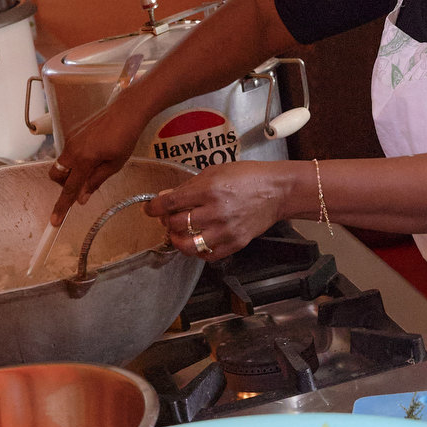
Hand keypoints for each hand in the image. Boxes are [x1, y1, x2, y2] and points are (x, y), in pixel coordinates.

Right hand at [47, 102, 148, 223]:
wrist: (126, 110)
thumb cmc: (125, 138)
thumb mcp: (114, 165)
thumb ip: (95, 182)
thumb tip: (81, 199)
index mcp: (83, 160)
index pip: (69, 189)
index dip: (62, 207)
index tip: (54, 221)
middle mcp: (72, 149)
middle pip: (56, 175)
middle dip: (64, 184)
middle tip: (84, 183)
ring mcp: (70, 139)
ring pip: (62, 163)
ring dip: (71, 171)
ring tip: (95, 165)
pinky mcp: (73, 132)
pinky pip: (68, 152)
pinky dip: (75, 159)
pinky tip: (95, 152)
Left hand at [147, 160, 293, 260]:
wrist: (277, 190)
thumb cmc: (247, 176)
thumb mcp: (215, 172)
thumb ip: (189, 186)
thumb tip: (165, 197)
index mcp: (209, 190)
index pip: (170, 203)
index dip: (153, 207)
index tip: (149, 208)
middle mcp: (215, 212)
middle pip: (175, 224)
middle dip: (166, 220)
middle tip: (168, 216)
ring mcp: (225, 230)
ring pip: (187, 245)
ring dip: (177, 239)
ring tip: (178, 233)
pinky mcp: (235, 243)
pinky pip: (207, 255)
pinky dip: (197, 250)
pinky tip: (196, 240)